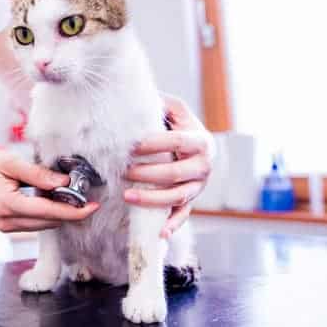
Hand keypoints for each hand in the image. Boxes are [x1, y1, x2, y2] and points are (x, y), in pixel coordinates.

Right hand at [0, 150, 98, 232]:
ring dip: (58, 212)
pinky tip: (49, 198)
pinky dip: (46, 213)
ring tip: (65, 193)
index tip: (93, 207)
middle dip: (69, 210)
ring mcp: (6, 227)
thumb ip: (38, 174)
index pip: (48, 212)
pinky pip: (35, 224)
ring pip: (44, 225)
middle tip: (83, 193)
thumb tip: (64, 182)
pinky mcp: (7, 227)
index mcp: (7, 204)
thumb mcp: (10, 162)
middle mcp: (7, 222)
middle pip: (49, 222)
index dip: (73, 212)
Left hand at [124, 94, 214, 238]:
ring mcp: (199, 186)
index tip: (131, 145)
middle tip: (123, 170)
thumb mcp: (172, 108)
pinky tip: (158, 232)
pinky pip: (184, 215)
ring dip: (152, 199)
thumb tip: (131, 94)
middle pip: (176, 172)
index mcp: (201, 140)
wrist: (193, 143)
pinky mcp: (192, 200)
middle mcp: (204, 165)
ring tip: (127, 196)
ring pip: (178, 196)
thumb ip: (158, 102)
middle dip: (147, 173)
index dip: (155, 143)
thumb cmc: (176, 123)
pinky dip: (172, 224)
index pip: (178, 141)